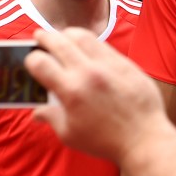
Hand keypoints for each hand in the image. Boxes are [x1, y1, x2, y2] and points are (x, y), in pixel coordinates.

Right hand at [26, 28, 167, 162]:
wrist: (144, 139)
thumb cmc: (106, 141)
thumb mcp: (71, 135)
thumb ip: (52, 118)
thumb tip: (36, 112)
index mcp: (71, 91)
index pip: (40, 63)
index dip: (31, 59)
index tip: (31, 61)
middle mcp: (88, 73)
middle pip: (59, 42)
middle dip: (44, 37)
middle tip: (40, 36)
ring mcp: (109, 65)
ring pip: (82, 37)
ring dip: (67, 34)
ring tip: (62, 36)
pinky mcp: (126, 63)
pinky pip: (104, 45)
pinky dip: (90, 42)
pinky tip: (87, 46)